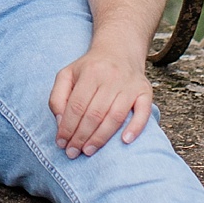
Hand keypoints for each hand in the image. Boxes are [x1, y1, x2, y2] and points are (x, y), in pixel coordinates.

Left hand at [49, 43, 152, 157]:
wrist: (120, 50)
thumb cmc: (90, 68)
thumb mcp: (67, 74)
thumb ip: (57, 97)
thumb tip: (60, 122)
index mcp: (90, 72)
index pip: (76, 105)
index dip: (67, 127)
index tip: (61, 143)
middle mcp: (112, 77)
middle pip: (94, 113)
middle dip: (81, 136)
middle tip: (72, 152)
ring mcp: (130, 85)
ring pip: (115, 116)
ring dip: (100, 138)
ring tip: (88, 151)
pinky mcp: (145, 91)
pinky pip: (143, 112)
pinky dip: (136, 127)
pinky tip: (125, 141)